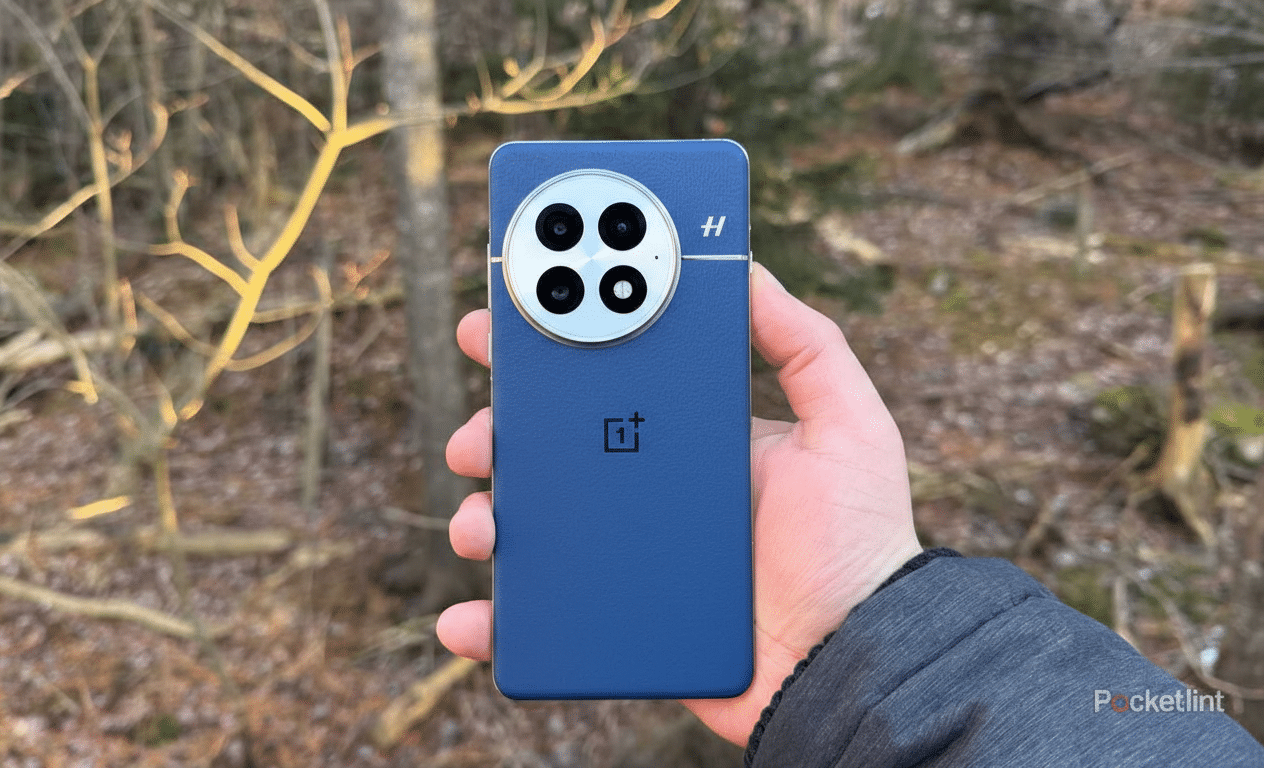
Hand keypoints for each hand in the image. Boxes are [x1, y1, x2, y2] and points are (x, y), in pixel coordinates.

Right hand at [437, 262, 920, 745]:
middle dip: (494, 432)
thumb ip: (806, 345)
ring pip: (529, 530)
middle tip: (480, 432)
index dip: (546, 355)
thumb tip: (746, 267)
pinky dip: (490, 622)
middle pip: (547, 452)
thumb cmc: (859, 542)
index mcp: (685, 443)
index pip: (603, 384)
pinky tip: (470, 618)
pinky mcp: (615, 626)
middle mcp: (645, 495)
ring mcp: (624, 560)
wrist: (859, 659)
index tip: (498, 327)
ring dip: (482, 518)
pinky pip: (537, 622)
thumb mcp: (847, 425)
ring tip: (482, 523)